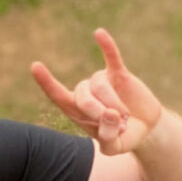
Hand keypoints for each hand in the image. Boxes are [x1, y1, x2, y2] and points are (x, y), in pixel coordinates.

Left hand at [31, 29, 163, 155]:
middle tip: (119, 126)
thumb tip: (109, 113)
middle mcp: (85, 92)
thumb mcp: (114, 147)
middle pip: (83, 97)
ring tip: (126, 118)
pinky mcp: (119, 73)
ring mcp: (101, 81)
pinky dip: (106, 46)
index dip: (47, 82)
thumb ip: (108, 137)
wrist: (146, 127)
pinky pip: (112, 57)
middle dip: (99, 113)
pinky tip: (99, 33)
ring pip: (100, 86)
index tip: (35, 65)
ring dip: (115, 105)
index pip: (57, 95)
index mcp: (76, 110)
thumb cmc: (124, 137)